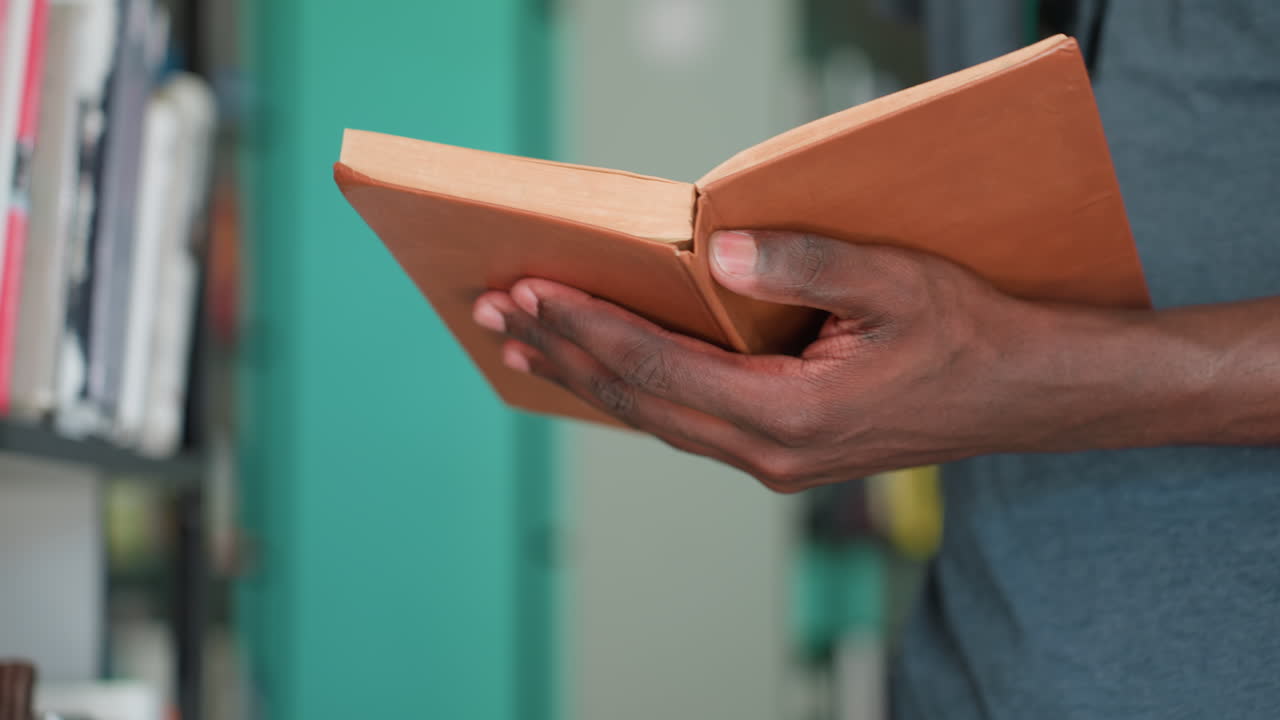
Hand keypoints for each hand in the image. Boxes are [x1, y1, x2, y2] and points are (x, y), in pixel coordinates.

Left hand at [471, 230, 1279, 491]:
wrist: (1028, 398)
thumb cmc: (969, 336)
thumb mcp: (895, 283)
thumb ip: (803, 264)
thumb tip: (714, 251)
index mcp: (791, 418)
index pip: (659, 369)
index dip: (588, 328)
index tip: (528, 292)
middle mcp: (770, 453)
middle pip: (640, 401)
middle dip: (564, 352)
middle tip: (495, 311)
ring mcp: (774, 461)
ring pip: (656, 418)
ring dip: (588, 376)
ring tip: (524, 341)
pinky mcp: (782, 451)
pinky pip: (686, 422)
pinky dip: (633, 392)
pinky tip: (604, 373)